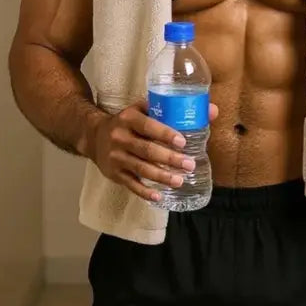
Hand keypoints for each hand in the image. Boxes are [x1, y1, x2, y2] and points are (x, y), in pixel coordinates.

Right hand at [89, 99, 218, 200]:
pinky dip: (144, 191)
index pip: (147, 126)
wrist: (94, 136)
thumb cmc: (129, 122)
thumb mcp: (144, 109)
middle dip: (169, 159)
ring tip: (180, 180)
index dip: (164, 134)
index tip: (182, 142)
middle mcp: (120, 137)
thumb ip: (173, 109)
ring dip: (161, 176)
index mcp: (129, 118)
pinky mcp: (114, 173)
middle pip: (147, 150)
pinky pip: (130, 184)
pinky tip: (158, 196)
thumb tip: (212, 111)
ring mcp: (115, 156)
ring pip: (141, 168)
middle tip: (189, 164)